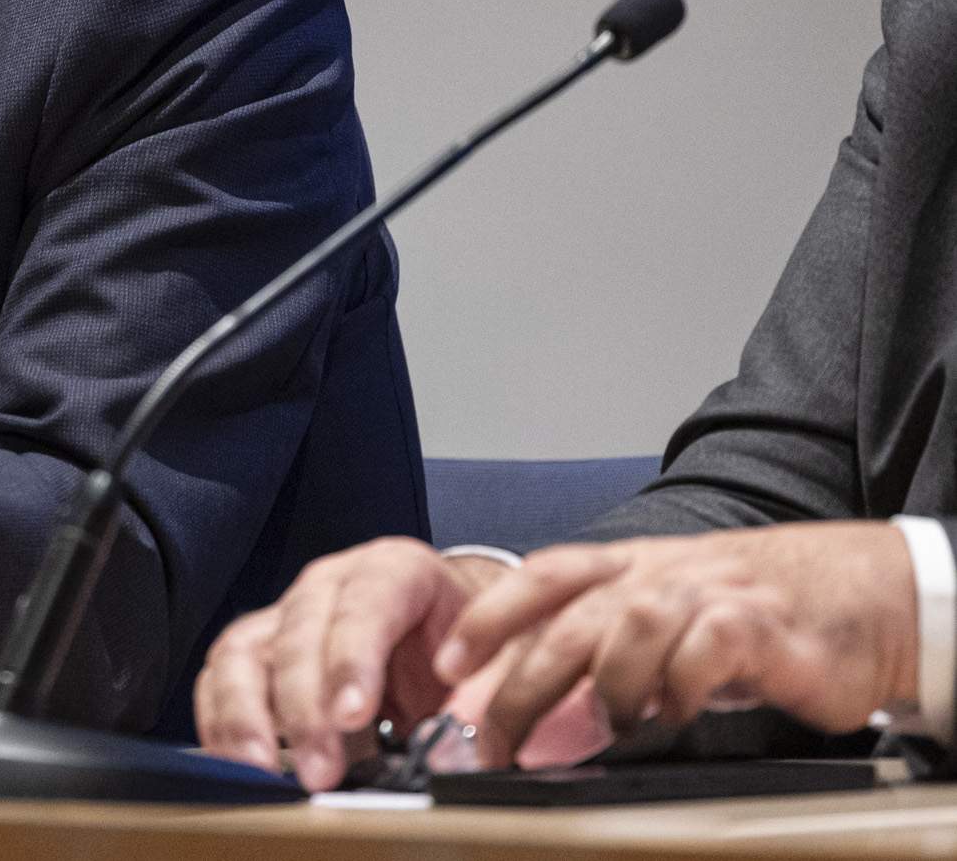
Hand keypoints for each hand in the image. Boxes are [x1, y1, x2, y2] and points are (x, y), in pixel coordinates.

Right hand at [194, 537, 508, 789]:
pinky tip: (238, 762)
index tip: (353, 715)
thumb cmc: (475, 646)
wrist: (454, 636)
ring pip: (243, 650)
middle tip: (320, 771)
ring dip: (246, 713)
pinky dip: (221, 720)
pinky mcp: (262, 651)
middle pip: (299, 632)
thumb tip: (455, 758)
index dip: (353, 656)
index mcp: (397, 570)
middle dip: (303, 707)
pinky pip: (222, 677)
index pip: (367, 602)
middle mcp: (330, 584)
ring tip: (262, 770)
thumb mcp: (501, 665)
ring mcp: (288, 615)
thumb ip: (482, 707)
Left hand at [432, 522, 919, 768]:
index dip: (488, 618)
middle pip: (567, 623)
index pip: (540, 578)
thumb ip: (608, 645)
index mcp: (629, 567)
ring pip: (625, 630)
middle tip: (497, 740)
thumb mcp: (671, 615)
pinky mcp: (754, 625)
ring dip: (610, 688)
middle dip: (521, 686)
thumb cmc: (757, 610)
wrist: (861, 596)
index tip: (445, 665)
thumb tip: (533, 696)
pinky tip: (678, 711)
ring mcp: (705, 594)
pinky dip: (677, 689)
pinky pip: (697, 653)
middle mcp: (658, 574)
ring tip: (617, 723)